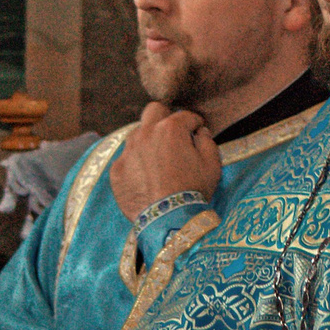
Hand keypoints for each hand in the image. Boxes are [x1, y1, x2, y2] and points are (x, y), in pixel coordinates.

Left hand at [109, 103, 220, 219]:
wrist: (168, 219)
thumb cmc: (194, 190)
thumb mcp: (212, 164)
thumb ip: (207, 141)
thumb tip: (200, 131)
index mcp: (171, 128)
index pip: (185, 116)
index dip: (194, 124)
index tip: (197, 132)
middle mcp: (146, 133)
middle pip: (154, 110)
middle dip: (165, 117)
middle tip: (173, 134)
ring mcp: (128, 150)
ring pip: (137, 133)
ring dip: (148, 140)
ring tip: (157, 159)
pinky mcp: (117, 169)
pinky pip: (126, 158)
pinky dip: (136, 163)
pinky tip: (145, 177)